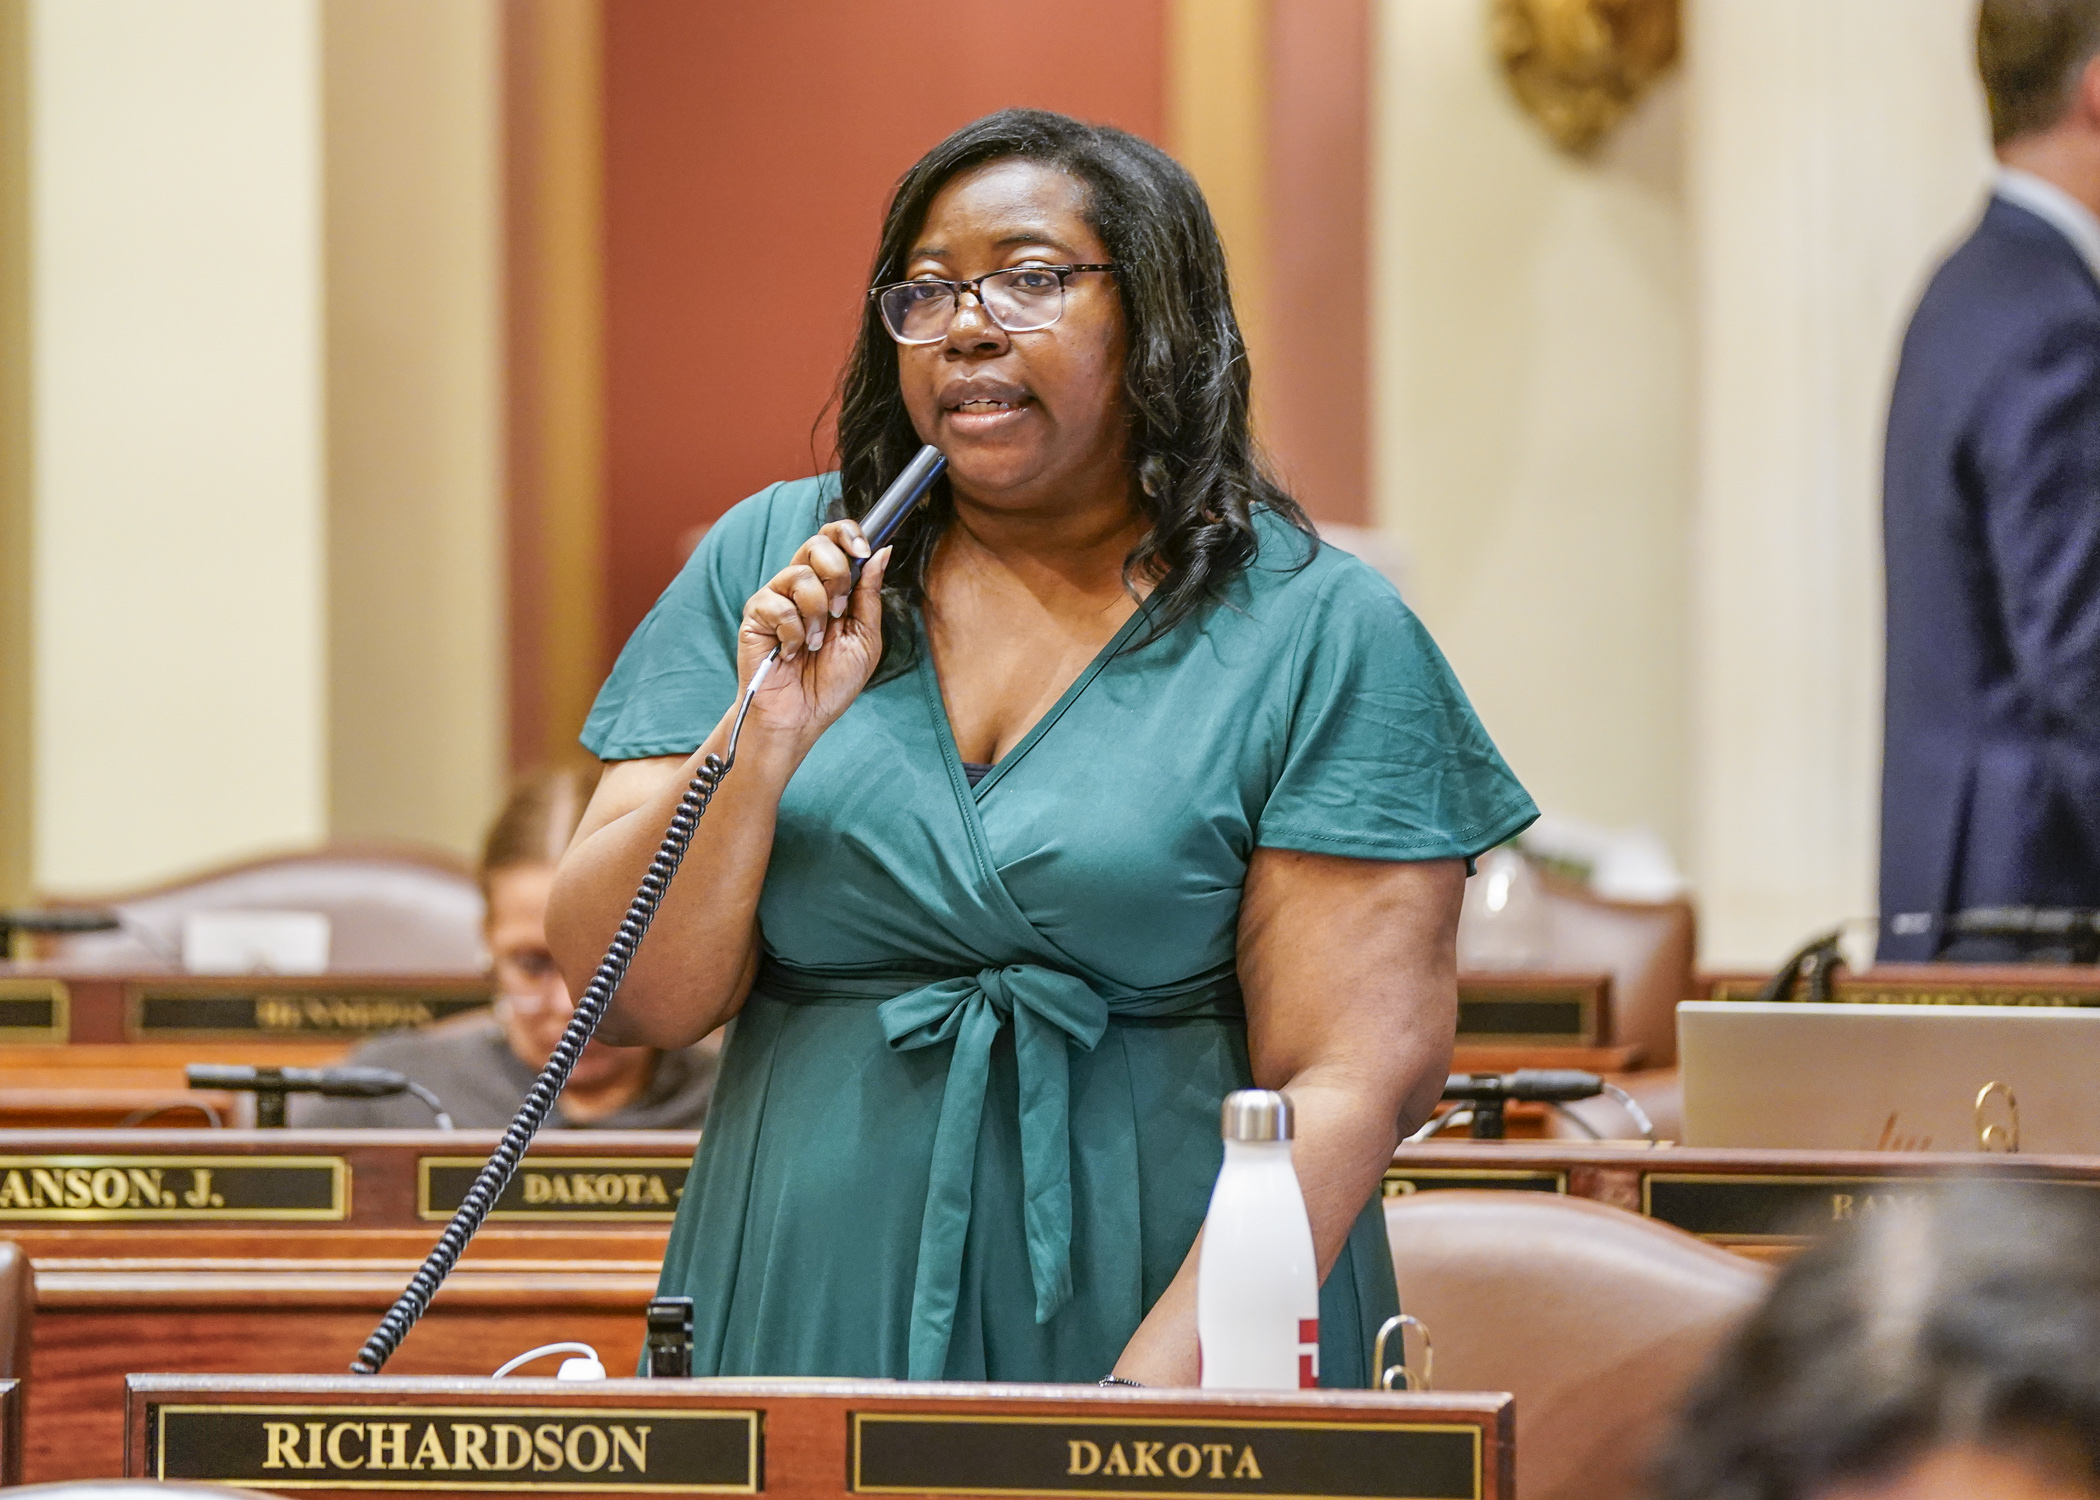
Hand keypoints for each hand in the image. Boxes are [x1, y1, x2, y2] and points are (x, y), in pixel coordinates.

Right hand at [736, 519, 891, 745]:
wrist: (803, 716)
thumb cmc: (832, 682)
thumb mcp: (865, 639)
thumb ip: (870, 595)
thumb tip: (882, 551)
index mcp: (830, 586)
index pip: (834, 539)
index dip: (848, 534)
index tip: (863, 550)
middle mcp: (801, 585)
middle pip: (816, 543)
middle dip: (837, 575)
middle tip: (840, 611)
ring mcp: (777, 598)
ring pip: (800, 574)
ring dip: (817, 614)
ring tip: (815, 643)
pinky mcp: (755, 614)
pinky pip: (778, 605)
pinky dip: (793, 633)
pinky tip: (792, 652)